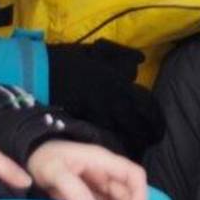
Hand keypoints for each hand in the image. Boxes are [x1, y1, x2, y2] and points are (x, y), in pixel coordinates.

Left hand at [26, 139, 147, 199]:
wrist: (31, 157)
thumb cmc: (44, 158)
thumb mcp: (55, 172)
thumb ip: (74, 191)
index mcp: (102, 161)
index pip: (134, 174)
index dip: (140, 194)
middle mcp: (106, 173)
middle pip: (129, 193)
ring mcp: (99, 184)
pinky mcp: (91, 194)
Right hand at [48, 42, 165, 157]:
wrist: (41, 71)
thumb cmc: (71, 58)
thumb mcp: (99, 51)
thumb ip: (121, 56)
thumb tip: (140, 59)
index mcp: (120, 83)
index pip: (147, 105)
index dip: (156, 120)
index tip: (158, 127)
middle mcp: (112, 101)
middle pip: (138, 126)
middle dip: (147, 136)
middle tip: (150, 142)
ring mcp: (98, 114)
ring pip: (122, 135)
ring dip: (131, 143)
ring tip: (135, 148)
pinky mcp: (84, 123)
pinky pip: (104, 137)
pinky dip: (111, 142)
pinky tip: (113, 145)